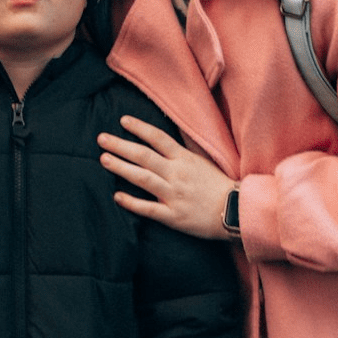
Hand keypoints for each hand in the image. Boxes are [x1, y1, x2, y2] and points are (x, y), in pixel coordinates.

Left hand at [97, 115, 231, 239]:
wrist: (235, 211)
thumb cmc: (218, 183)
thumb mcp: (204, 158)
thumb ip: (186, 142)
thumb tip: (175, 122)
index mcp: (184, 158)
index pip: (158, 138)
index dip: (139, 128)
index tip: (122, 120)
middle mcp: (177, 173)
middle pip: (144, 156)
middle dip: (121, 145)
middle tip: (101, 139)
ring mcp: (174, 195)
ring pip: (143, 179)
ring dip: (121, 168)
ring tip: (104, 159)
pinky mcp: (173, 216)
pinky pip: (149, 208)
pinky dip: (132, 202)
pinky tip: (116, 196)